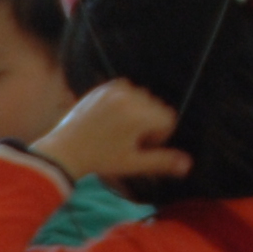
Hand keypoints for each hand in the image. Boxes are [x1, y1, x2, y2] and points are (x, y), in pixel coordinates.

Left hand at [38, 79, 193, 186]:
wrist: (65, 150)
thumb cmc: (100, 160)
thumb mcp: (132, 163)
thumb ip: (162, 161)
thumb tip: (188, 164)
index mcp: (138, 115)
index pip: (168, 118)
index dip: (158, 136)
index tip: (140, 146)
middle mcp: (129, 97)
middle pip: (157, 107)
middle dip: (149, 123)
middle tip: (127, 140)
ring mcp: (114, 89)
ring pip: (143, 97)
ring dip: (138, 112)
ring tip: (118, 130)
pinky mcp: (104, 86)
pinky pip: (127, 90)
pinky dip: (125, 102)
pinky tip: (110, 119)